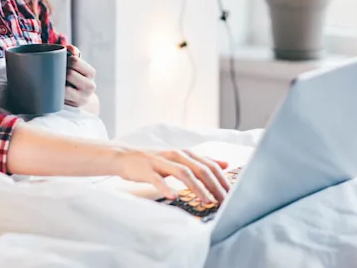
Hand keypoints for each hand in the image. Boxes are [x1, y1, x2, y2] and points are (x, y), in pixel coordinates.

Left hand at [63, 45, 96, 107]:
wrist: (81, 98)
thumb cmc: (76, 76)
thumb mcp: (77, 65)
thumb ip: (74, 53)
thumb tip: (68, 47)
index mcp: (91, 72)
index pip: (75, 61)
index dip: (65, 60)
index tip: (62, 62)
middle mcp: (90, 86)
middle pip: (69, 74)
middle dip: (60, 72)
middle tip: (56, 72)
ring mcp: (83, 97)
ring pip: (65, 87)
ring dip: (58, 83)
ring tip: (57, 81)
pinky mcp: (75, 106)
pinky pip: (62, 98)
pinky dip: (58, 93)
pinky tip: (57, 90)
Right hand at [111, 147, 229, 202]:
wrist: (124, 156)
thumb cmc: (154, 160)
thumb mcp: (179, 158)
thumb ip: (201, 162)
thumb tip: (225, 165)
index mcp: (184, 153)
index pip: (209, 165)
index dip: (222, 179)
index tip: (232, 195)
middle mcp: (175, 155)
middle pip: (199, 169)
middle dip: (214, 186)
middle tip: (224, 201)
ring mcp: (160, 161)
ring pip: (183, 173)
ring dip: (197, 188)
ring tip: (206, 201)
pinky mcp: (146, 169)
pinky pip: (157, 179)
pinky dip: (166, 187)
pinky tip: (173, 196)